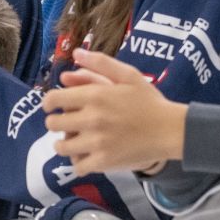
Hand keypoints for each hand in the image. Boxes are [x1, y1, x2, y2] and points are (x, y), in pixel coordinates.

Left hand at [42, 49, 185, 173]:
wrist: (171, 130)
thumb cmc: (148, 101)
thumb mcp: (127, 75)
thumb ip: (100, 63)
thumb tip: (76, 53)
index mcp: (95, 96)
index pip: (53, 100)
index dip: (49, 103)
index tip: (53, 106)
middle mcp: (92, 119)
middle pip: (53, 124)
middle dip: (55, 122)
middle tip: (65, 123)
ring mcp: (98, 142)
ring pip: (61, 147)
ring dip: (63, 143)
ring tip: (72, 140)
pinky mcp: (105, 162)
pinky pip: (78, 166)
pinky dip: (78, 161)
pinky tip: (85, 155)